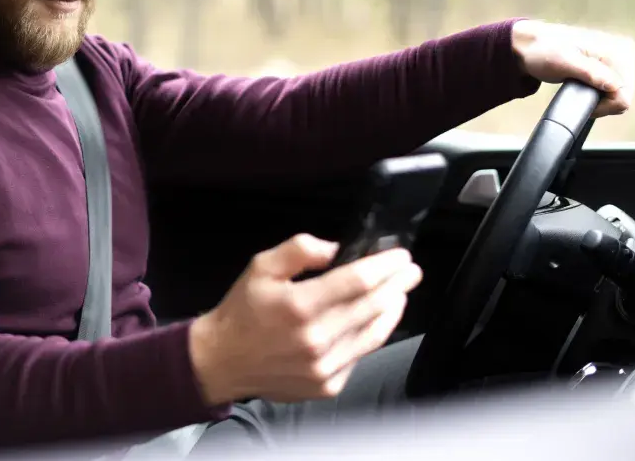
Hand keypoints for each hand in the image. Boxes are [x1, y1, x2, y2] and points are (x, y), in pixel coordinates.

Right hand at [188, 234, 421, 404]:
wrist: (223, 360)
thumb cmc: (243, 310)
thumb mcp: (261, 266)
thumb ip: (299, 250)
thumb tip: (336, 250)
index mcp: (299, 306)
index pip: (358, 281)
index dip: (385, 266)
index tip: (401, 256)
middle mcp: (315, 339)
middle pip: (373, 307)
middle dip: (398, 285)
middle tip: (411, 271)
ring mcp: (324, 367)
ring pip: (374, 334)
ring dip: (392, 310)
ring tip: (400, 294)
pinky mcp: (327, 385)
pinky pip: (360, 356)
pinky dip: (372, 335)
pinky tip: (375, 321)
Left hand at [511, 19, 634, 116]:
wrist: (532, 46)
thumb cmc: (543, 51)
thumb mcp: (563, 62)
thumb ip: (589, 73)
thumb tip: (613, 85)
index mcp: (619, 49)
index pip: (624, 95)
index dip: (602, 105)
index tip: (579, 98)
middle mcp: (625, 52)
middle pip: (624, 96)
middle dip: (601, 102)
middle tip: (576, 91)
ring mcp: (620, 59)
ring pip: (619, 96)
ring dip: (599, 98)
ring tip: (578, 87)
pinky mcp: (611, 66)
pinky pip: (613, 91)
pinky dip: (599, 94)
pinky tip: (584, 87)